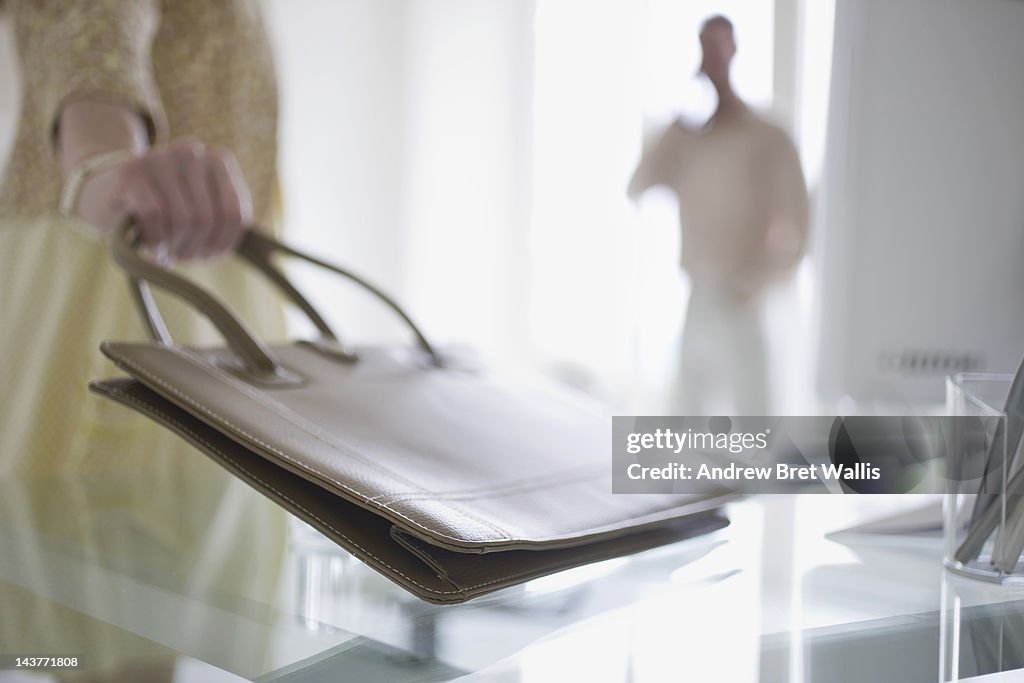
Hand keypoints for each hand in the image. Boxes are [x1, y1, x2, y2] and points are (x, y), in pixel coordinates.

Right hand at [75, 138, 252, 260]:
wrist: (109, 192)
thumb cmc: (166, 211)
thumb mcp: (204, 214)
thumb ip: (232, 228)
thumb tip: (276, 256)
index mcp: (219, 161)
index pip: (235, 215)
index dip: (222, 245)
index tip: (207, 254)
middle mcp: (192, 151)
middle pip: (207, 220)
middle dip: (195, 248)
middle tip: (181, 254)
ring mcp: (160, 156)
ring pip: (183, 219)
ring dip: (175, 246)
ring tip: (167, 249)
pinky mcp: (131, 171)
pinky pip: (155, 216)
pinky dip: (155, 239)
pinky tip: (150, 243)